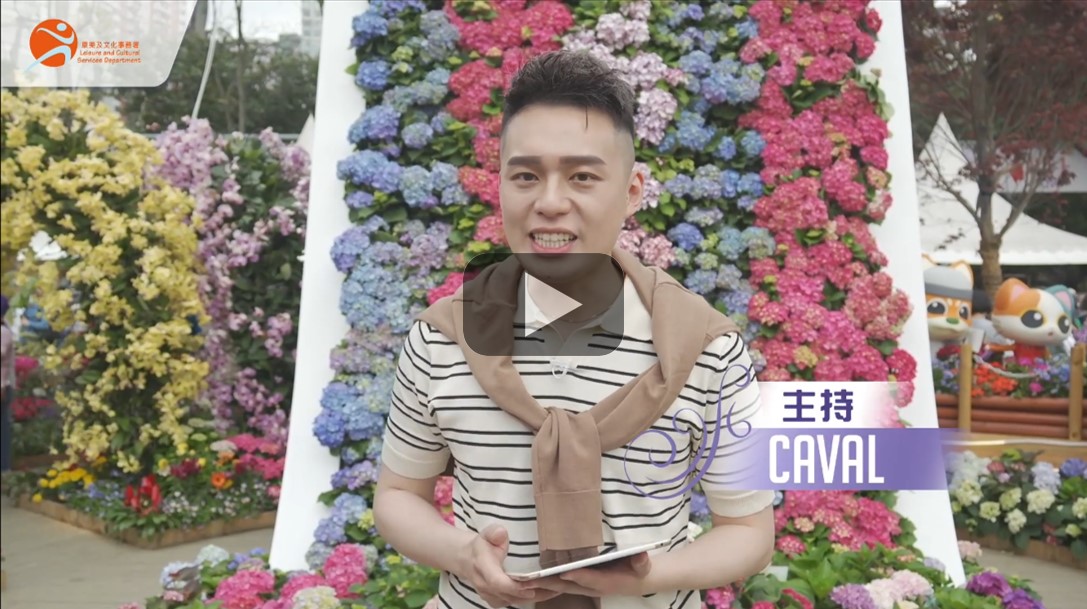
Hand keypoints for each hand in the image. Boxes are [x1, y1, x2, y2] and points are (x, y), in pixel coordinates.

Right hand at [457, 524, 561, 607]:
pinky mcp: (497, 600)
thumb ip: (494, 533)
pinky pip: (515, 603)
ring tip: (557, 588)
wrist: (467, 559)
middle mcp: (485, 585)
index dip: (515, 586)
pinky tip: (547, 592)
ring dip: (536, 596)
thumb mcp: (486, 533)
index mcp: (483, 567)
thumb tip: (501, 533)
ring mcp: (491, 596)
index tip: (533, 585)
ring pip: (515, 601)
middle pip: (511, 595)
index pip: (497, 582)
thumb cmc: (482, 545)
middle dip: (534, 592)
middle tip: (556, 585)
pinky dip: (531, 598)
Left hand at [527, 551, 652, 597]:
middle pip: (567, 586)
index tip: (565, 572)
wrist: (637, 581)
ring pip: (560, 587)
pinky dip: (546, 583)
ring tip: (523, 581)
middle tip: (531, 580)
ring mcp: (584, 587)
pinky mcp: (579, 584)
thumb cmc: (638, 570)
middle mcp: (592, 587)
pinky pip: (560, 585)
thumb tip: (642, 555)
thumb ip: (642, 562)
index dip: (579, 576)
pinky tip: (531, 579)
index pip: (590, 579)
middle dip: (549, 583)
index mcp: (606, 582)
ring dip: (542, 584)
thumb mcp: (643, 565)